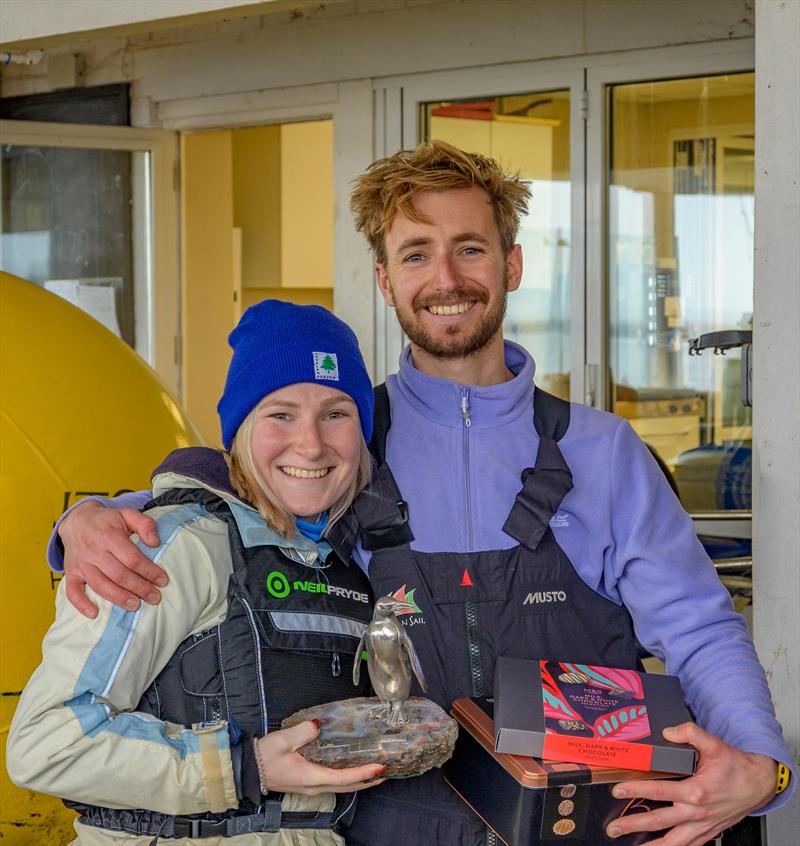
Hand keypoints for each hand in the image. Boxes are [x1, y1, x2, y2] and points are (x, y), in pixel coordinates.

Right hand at [60, 500, 165, 617]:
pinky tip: (94, 614)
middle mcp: (93, 551)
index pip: (132, 558)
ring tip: (136, 606)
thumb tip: (155, 542)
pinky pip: (72, 591)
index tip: (162, 580)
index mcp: (109, 535)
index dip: (149, 571)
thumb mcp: (128, 514)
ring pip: (100, 585)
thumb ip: (145, 524)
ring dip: (118, 598)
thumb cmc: (107, 520)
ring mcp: (80, 563)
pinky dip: (81, 604)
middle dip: (139, 588)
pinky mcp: (71, 573)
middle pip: (118, 574)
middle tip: (155, 598)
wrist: (76, 520)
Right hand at [255, 720, 386, 794]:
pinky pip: (333, 784)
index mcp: (311, 776)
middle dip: (368, 781)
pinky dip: (347, 779)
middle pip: (347, 787)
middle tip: (385, 771)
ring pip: (341, 788)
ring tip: (374, 773)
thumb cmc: (264, 756)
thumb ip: (303, 732)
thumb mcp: (283, 740)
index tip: (379, 767)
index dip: (363, 773)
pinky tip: (351, 770)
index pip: (343, 778)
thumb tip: (318, 726)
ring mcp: (311, 787)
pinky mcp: (307, 783)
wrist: (249, 770)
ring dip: (359, 781)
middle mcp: (314, 786)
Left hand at [607, 722, 776, 844]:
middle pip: (658, 822)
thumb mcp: (714, 743)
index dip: (635, 791)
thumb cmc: (736, 767)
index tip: (617, 790)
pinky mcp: (708, 832)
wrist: (759, 784)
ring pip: (673, 841)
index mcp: (696, 791)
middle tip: (613, 828)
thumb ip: (689, 733)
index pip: (658, 792)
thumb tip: (667, 732)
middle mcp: (697, 812)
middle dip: (633, 825)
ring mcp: (702, 826)